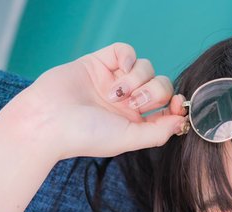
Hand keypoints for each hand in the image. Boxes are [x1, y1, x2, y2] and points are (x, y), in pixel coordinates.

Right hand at [0, 43, 188, 161]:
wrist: (50, 119)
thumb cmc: (86, 135)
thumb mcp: (128, 139)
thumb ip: (157, 132)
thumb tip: (182, 122)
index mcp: (136, 123)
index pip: (167, 109)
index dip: (177, 105)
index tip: (177, 105)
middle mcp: (128, 102)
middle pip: (161, 86)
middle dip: (154, 93)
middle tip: (133, 105)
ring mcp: (115, 80)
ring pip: (147, 67)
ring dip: (137, 80)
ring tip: (115, 94)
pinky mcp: (101, 61)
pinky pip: (126, 51)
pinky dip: (127, 59)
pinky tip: (116, 73)